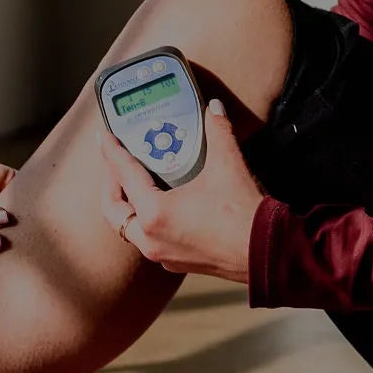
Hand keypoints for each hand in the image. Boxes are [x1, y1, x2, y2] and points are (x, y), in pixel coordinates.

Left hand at [97, 99, 262, 280]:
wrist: (267, 253)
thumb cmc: (244, 217)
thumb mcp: (227, 165)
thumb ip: (217, 131)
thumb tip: (214, 111)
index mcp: (155, 213)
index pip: (124, 174)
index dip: (112, 152)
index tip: (105, 138)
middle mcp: (151, 238)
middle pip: (115, 210)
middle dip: (111, 185)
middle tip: (114, 166)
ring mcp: (163, 254)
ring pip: (131, 228)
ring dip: (129, 206)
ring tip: (137, 186)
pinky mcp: (178, 262)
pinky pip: (150, 240)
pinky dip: (148, 221)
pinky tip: (163, 208)